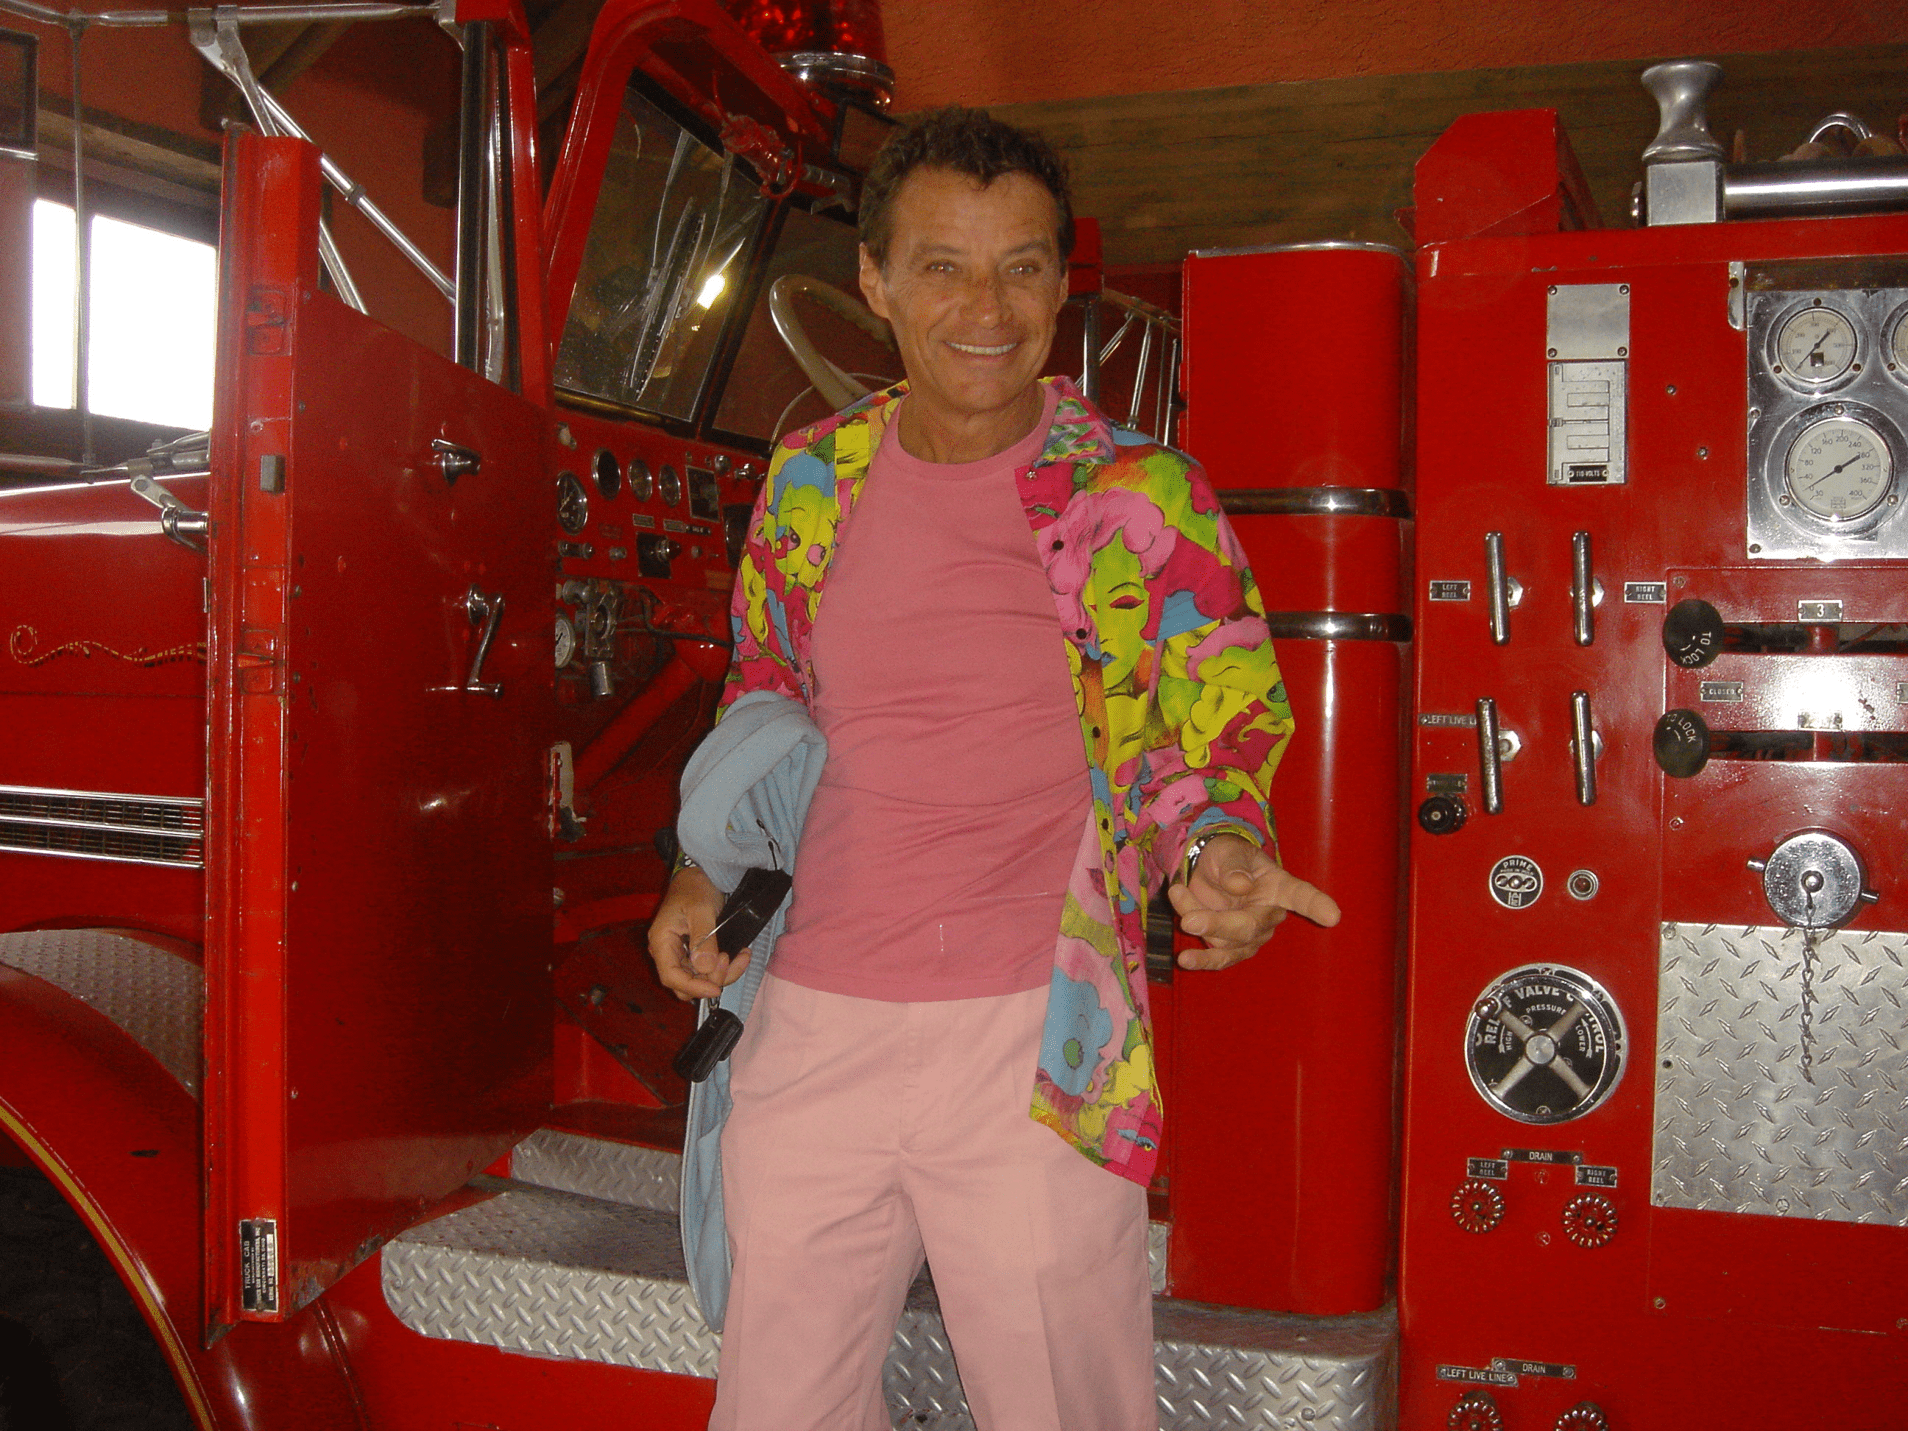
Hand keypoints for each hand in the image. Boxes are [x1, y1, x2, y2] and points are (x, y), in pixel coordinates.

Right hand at [646, 865, 752, 1000]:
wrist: (700, 875)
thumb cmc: (695, 888)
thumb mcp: (701, 909)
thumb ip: (703, 938)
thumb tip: (705, 967)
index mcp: (662, 942)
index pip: (671, 976)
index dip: (693, 987)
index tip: (716, 988)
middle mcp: (668, 953)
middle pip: (685, 983)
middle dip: (710, 980)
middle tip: (730, 959)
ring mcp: (682, 954)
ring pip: (700, 979)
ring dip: (723, 973)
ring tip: (742, 955)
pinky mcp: (695, 953)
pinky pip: (709, 969)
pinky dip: (726, 966)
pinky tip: (741, 954)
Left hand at [1166, 833, 1340, 970]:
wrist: (1205, 868)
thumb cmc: (1227, 856)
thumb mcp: (1229, 850)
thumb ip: (1234, 866)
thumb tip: (1239, 887)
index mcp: (1279, 886)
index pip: (1301, 895)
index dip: (1317, 905)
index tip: (1333, 915)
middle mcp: (1270, 914)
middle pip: (1249, 928)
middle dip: (1217, 925)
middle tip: (1188, 920)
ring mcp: (1250, 935)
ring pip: (1224, 942)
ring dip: (1194, 917)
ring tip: (1177, 889)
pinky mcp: (1230, 947)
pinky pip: (1217, 958)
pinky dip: (1200, 959)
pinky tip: (1186, 960)